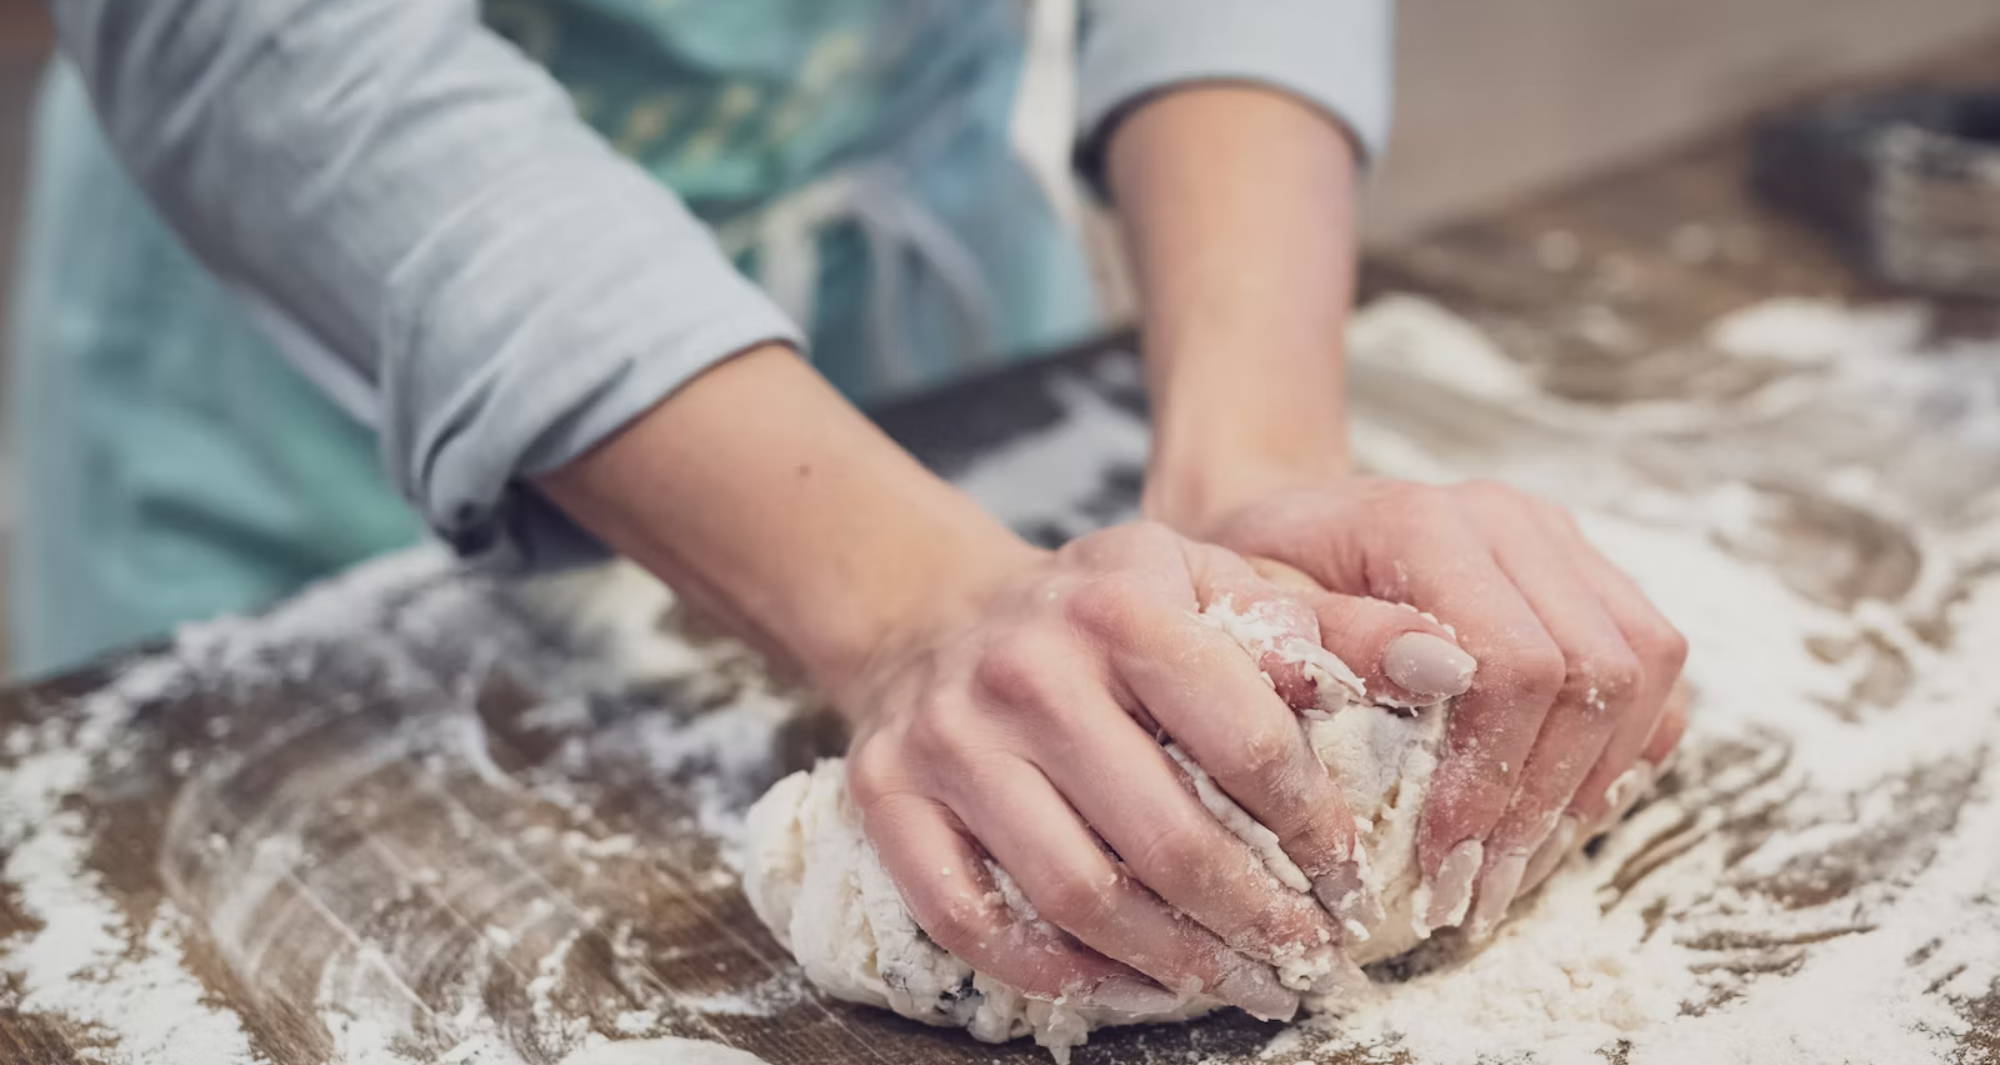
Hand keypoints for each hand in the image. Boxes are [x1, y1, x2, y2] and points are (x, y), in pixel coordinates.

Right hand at [826, 522, 1447, 1017]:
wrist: (943, 613)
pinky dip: (1053, 971)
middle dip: (1254, 921)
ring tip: (1231, 982)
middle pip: (1165, 838)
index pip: (1249, 741)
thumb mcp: (1217, 586)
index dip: (1316, 830)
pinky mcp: (888, 794)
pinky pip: (972, 920)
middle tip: (1305, 961)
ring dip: (1169, 962)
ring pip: (1075, 893)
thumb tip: (1452, 664)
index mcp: (1123, 600)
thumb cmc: (1107, 614)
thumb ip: (1333, 625)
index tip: (1353, 881)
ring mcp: (949, 735)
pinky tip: (1118, 982)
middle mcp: (1027, 664)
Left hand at [1166, 478, 1688, 937]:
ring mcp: (1560, 541)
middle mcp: (1509, 520)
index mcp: (1424, 523)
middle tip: (1480, 890)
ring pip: (1645, 668)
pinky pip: (1654, 669)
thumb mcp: (1252, 613)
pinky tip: (1556, 813)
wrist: (1287, 528)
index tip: (1444, 861)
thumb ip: (1333, 640)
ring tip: (1518, 866)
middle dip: (1543, 802)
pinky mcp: (1589, 573)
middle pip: (1595, 672)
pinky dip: (1624, 751)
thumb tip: (1435, 675)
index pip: (1514, 661)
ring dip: (1592, 784)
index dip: (1493, 776)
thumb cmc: (1258, 582)